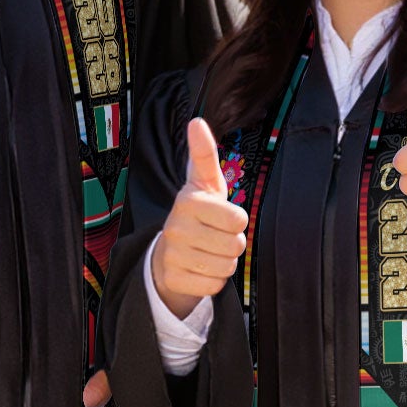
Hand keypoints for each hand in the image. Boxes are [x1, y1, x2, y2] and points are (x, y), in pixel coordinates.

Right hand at [150, 117, 248, 318]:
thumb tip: (196, 121)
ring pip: (226, 266)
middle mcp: (176, 227)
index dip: (237, 220)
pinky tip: (200, 268)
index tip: (222, 216)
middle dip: (233, 243)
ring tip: (208, 251)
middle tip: (216, 236)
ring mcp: (173, 255)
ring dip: (224, 262)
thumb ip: (204, 154)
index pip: (238, 219)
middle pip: (235, 245)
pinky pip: (214, 285)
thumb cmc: (197, 214)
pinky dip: (213, 280)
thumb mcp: (204, 183)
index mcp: (188, 201)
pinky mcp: (174, 279)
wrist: (168, 253)